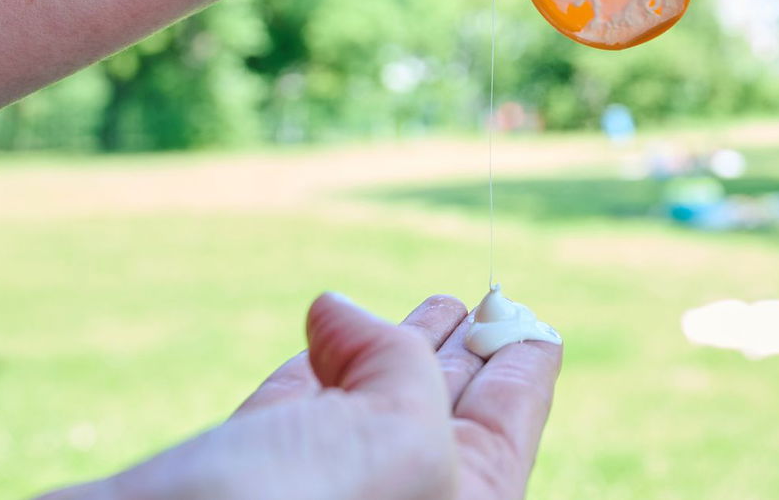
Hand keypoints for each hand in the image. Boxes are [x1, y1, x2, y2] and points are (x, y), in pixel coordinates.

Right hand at [44, 292, 562, 499]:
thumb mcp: (401, 441)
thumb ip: (404, 371)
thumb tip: (340, 315)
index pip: (506, 432)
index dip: (524, 370)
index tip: (536, 323)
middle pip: (442, 418)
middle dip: (463, 356)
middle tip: (485, 298)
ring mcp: (316, 491)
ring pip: (366, 407)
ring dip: (395, 347)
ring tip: (430, 302)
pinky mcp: (241, 472)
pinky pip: (295, 405)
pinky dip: (318, 357)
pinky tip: (329, 317)